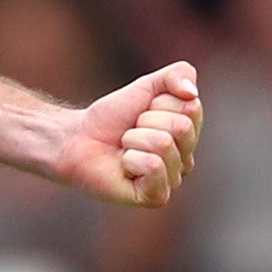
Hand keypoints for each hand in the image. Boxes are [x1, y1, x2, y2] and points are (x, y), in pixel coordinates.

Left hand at [57, 62, 202, 206]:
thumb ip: (179, 74)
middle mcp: (187, 159)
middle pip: (181, 126)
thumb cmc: (113, 116)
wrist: (79, 139)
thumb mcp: (148, 84)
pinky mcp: (155, 197)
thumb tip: (193, 93)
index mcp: (191, 134)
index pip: (191, 107)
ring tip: (124, 148)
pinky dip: (132, 160)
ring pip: (164, 144)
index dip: (159, 102)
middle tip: (130, 132)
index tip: (142, 112)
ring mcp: (172, 180)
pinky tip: (124, 166)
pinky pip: (154, 167)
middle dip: (146, 121)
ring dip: (134, 139)